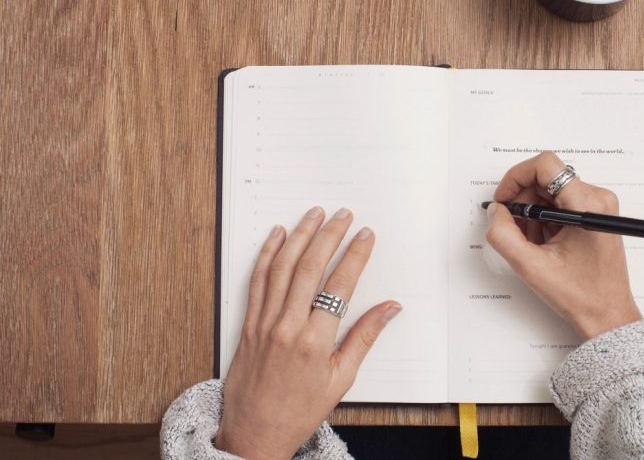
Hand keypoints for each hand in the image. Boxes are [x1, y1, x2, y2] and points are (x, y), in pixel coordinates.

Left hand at [215, 207, 401, 459]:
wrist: (254, 434)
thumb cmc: (299, 411)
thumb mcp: (341, 379)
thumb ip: (364, 337)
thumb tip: (390, 309)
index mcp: (315, 342)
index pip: (340, 286)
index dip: (355, 256)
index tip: (365, 236)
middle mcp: (287, 327)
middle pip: (310, 268)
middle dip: (329, 236)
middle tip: (343, 215)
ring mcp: (263, 323)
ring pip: (282, 267)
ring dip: (299, 236)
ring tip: (314, 214)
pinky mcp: (247, 324)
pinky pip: (257, 280)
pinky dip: (267, 254)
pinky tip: (277, 235)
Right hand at [486, 152, 641, 339]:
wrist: (607, 315)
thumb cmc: (582, 295)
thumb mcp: (531, 267)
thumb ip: (504, 235)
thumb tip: (496, 211)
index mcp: (587, 205)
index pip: (545, 165)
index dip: (516, 177)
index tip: (504, 199)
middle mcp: (597, 198)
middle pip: (546, 178)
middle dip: (523, 201)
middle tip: (514, 228)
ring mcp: (598, 206)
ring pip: (551, 191)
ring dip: (533, 213)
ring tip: (533, 243)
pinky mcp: (595, 214)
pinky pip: (560, 203)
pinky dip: (545, 219)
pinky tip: (544, 244)